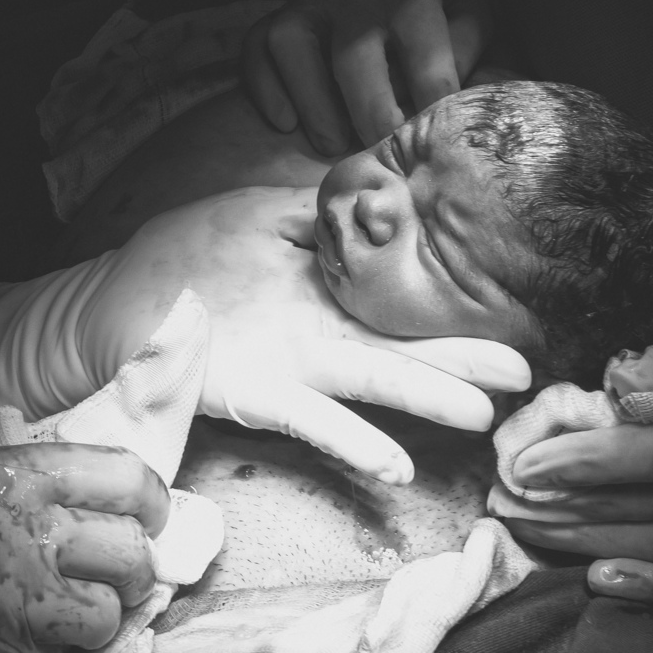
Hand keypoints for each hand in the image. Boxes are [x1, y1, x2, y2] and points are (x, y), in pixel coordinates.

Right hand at [0, 443, 167, 649]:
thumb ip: (9, 460)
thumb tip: (69, 475)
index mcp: (12, 475)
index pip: (121, 477)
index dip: (150, 501)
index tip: (152, 517)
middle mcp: (22, 531)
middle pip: (127, 549)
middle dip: (134, 569)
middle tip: (123, 579)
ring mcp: (14, 599)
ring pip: (104, 615)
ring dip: (101, 622)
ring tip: (81, 620)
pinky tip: (50, 643)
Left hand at [87, 187, 530, 482]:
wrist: (125, 294)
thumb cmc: (194, 250)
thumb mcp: (263, 209)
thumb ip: (321, 204)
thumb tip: (377, 186)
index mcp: (331, 293)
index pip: (404, 300)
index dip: (453, 306)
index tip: (510, 307)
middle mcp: (326, 335)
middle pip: (407, 347)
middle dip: (466, 360)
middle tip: (528, 375)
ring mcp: (298, 368)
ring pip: (374, 383)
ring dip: (427, 399)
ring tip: (480, 415)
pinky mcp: (259, 393)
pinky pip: (313, 422)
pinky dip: (354, 443)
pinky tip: (395, 466)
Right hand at [242, 0, 490, 151]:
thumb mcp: (470, 10)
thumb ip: (467, 52)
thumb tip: (442, 108)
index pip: (427, 66)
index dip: (430, 117)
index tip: (430, 148)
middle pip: (354, 58)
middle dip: (369, 116)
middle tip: (380, 153)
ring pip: (292, 43)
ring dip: (310, 101)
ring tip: (331, 142)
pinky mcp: (284, 9)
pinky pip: (257, 45)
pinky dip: (263, 85)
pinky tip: (285, 121)